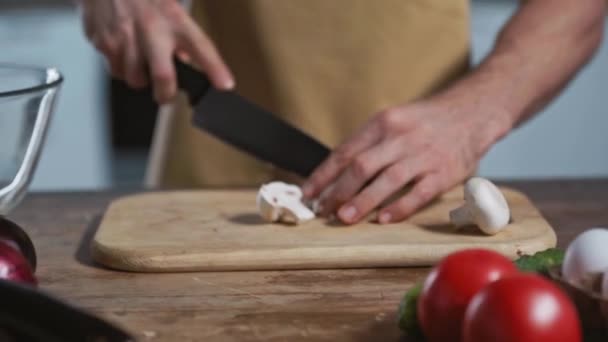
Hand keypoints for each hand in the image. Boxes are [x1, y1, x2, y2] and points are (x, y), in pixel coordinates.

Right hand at [78, 0, 233, 102]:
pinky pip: (115, 70)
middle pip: (163, 76)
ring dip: (139, 78)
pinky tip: (123, 49)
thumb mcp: (170, 10)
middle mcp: (151, 29)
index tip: (225, 85)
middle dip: (166, 94)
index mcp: (174, 19)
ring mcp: (125, 37)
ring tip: (139, 60)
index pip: (201, 47)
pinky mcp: (103, 43)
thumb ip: (181, 38)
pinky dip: (120, 66)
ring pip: (135, 79)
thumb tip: (185, 64)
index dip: (215, 69)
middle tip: (166, 95)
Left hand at [302, 92, 510, 224]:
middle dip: (338, 191)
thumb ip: (369, 145)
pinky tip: (382, 219)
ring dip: (362, 201)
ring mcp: (423, 155)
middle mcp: (400, 137)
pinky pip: (418, 193)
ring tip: (344, 218)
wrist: (472, 113)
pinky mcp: (443, 172)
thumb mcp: (394, 122)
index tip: (309, 193)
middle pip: (361, 166)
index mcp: (383, 123)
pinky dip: (399, 207)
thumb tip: (336, 175)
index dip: (324, 175)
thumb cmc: (426, 123)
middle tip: (323, 210)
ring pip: (386, 180)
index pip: (345, 151)